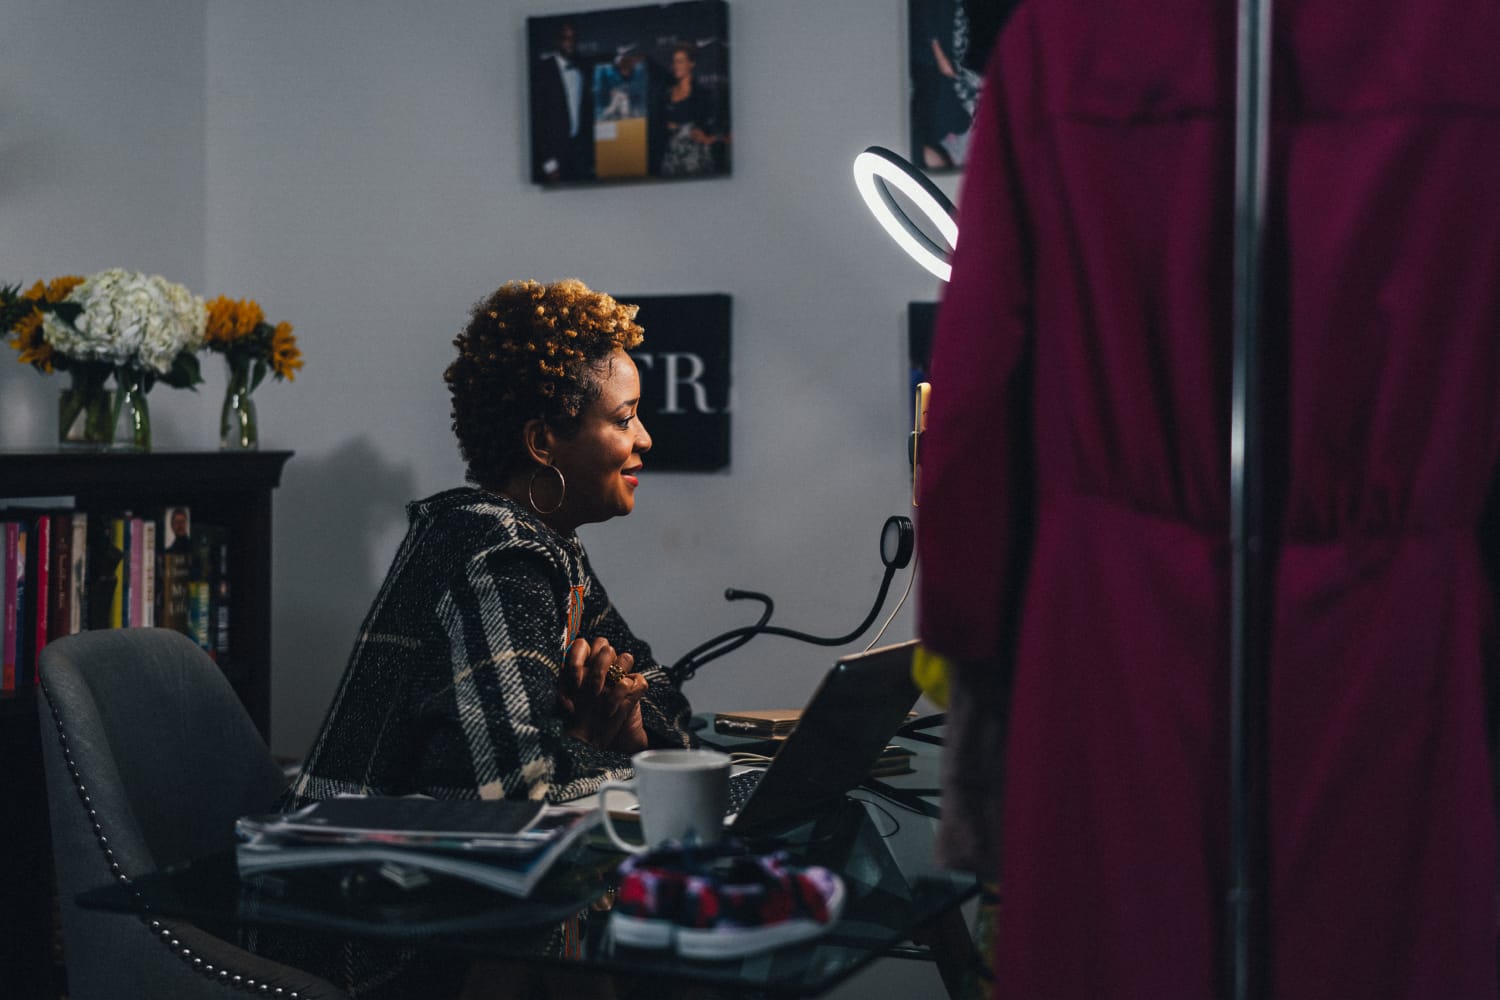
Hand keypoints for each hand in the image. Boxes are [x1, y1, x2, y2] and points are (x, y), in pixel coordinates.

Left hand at [558, 637, 648, 752]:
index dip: (577, 658)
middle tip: (592, 692)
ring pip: (625, 657)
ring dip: (614, 676)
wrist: (598, 747)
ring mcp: (619, 678)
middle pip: (604, 645)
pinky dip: (625, 694)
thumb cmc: (576, 727)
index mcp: (581, 669)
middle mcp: (600, 670)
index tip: (575, 684)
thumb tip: (564, 698)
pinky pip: (638, 680)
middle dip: (598, 667)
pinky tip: (613, 710)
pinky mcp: (635, 691)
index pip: (582, 645)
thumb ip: (560, 699)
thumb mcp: (560, 712)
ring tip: (602, 699)